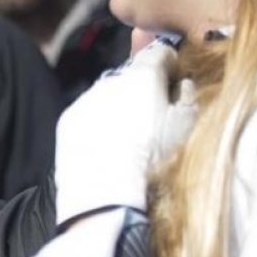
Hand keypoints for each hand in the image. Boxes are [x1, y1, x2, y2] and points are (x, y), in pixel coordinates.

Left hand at [54, 39, 195, 225]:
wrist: (107, 203)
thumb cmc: (158, 166)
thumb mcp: (189, 129)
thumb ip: (188, 97)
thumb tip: (183, 83)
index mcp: (143, 77)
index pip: (159, 52)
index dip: (170, 65)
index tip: (176, 80)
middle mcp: (110, 81)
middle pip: (132, 75)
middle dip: (144, 88)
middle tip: (154, 116)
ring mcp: (85, 100)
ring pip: (109, 94)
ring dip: (120, 106)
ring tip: (130, 138)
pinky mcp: (67, 121)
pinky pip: (89, 113)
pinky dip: (99, 123)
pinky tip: (108, 147)